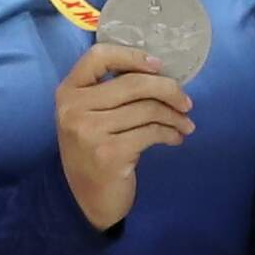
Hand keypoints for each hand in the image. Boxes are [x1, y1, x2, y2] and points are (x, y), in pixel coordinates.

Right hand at [54, 50, 198, 232]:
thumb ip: (109, 91)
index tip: (158, 65)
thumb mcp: (89, 115)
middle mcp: (74, 109)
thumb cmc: (93, 150)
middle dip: (168, 89)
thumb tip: (159, 71)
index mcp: (68, 92)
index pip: (98, 56)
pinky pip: (151, 132)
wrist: (86, 198)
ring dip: (174, 116)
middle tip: (186, 102)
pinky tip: (176, 138)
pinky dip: (170, 133)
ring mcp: (89, 132)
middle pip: (133, 83)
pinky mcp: (109, 153)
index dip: (132, 56)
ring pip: (147, 109)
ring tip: (185, 124)